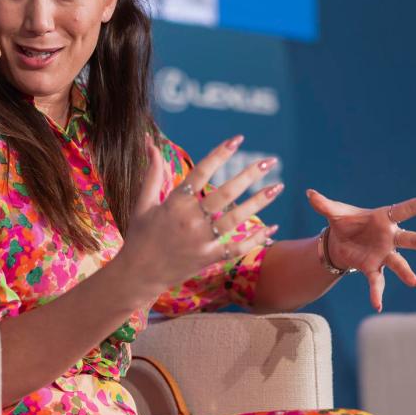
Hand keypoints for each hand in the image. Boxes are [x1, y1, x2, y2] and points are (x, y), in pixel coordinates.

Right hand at [111, 135, 280, 301]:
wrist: (138, 275)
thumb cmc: (140, 236)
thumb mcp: (142, 203)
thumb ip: (152, 172)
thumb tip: (150, 141)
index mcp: (174, 203)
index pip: (201, 172)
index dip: (220, 154)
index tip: (237, 139)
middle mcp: (190, 220)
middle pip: (226, 193)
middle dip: (250, 175)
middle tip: (270, 161)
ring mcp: (201, 240)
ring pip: (236, 218)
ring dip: (259, 202)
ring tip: (278, 187)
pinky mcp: (208, 258)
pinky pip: (237, 248)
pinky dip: (255, 238)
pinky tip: (273, 227)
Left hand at [306, 189, 415, 311]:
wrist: (337, 242)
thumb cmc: (344, 222)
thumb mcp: (333, 212)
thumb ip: (324, 204)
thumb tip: (309, 194)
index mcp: (384, 218)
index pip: (407, 209)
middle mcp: (389, 237)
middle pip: (412, 239)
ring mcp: (384, 254)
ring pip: (400, 263)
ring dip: (408, 273)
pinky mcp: (373, 268)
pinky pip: (377, 282)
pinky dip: (377, 293)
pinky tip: (377, 305)